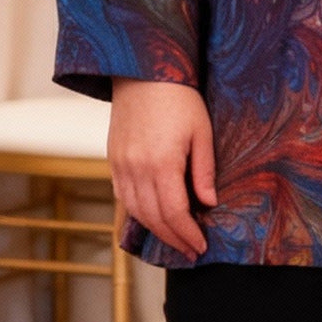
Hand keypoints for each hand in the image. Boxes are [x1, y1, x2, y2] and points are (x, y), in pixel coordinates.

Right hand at [108, 79, 217, 261]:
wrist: (144, 71)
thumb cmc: (179, 97)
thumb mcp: (201, 130)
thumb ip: (203, 169)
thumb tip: (208, 203)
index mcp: (161, 163)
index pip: (174, 213)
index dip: (187, 234)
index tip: (200, 246)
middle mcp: (136, 169)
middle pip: (154, 218)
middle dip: (173, 238)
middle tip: (190, 250)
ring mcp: (121, 166)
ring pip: (136, 211)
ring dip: (155, 230)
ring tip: (175, 239)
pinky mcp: (113, 160)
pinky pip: (123, 197)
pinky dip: (138, 213)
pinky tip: (152, 217)